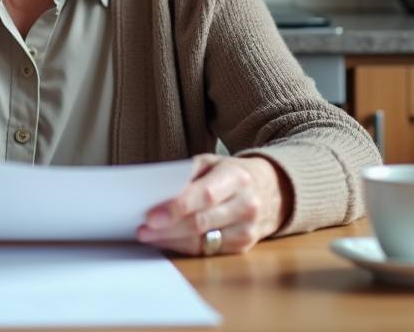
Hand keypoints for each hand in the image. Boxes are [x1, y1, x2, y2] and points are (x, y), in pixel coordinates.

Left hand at [137, 154, 290, 255]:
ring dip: (171, 240)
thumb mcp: (211, 162)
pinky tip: (166, 241)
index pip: (205, 195)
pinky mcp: (244, 246)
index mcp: (237, 177)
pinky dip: (183, 247)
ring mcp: (248, 229)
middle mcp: (246, 205)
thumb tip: (158, 193)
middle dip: (168, 228)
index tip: (151, 216)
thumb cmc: (230, 174)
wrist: (271, 189)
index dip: (176, 207)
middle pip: (201, 222)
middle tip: (142, 229)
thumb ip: (187, 174)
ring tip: (148, 236)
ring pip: (202, 241)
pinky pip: (207, 251)